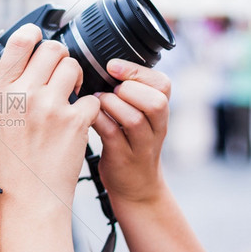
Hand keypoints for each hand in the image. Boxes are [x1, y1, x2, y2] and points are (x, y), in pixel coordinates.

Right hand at [0, 24, 99, 208]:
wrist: (29, 198)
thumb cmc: (10, 163)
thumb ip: (7, 89)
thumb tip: (22, 62)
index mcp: (0, 92)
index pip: (20, 41)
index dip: (34, 34)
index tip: (40, 38)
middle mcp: (23, 94)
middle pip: (53, 48)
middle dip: (60, 58)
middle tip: (60, 74)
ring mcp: (50, 107)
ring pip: (75, 67)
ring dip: (76, 78)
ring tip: (70, 96)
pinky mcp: (75, 122)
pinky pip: (91, 97)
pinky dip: (88, 108)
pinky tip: (78, 120)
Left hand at [92, 58, 170, 204]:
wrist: (136, 187)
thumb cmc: (129, 143)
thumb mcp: (136, 116)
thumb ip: (127, 93)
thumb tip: (98, 63)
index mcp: (160, 112)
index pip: (162, 84)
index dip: (137, 71)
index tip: (112, 66)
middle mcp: (156, 128)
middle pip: (156, 101)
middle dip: (129, 89)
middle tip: (109, 90)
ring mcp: (141, 146)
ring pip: (135, 119)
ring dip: (111, 105)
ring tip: (97, 102)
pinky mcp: (123, 158)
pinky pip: (112, 136)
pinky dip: (98, 121)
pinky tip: (88, 116)